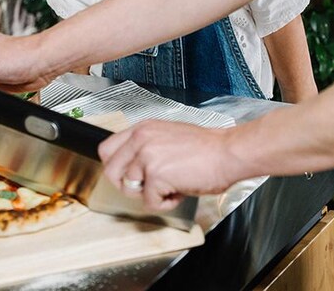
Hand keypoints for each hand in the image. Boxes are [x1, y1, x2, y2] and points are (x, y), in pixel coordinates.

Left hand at [98, 120, 236, 209]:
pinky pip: (149, 202)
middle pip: (111, 171)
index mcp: (143, 128)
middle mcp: (141, 139)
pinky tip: (179, 190)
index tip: (128, 175)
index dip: (116, 167)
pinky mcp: (155, 175)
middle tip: (149, 185)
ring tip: (171, 185)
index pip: (107, 149)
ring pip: (129, 189)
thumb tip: (133, 166)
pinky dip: (165, 203)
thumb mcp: (168, 135)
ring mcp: (146, 156)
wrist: (226, 152)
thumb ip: (147, 146)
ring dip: (150, 194)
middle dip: (128, 185)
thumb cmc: (205, 147)